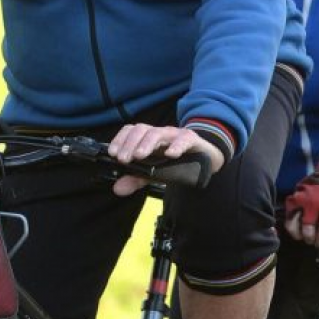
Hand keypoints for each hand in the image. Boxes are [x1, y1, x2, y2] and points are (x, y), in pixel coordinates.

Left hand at [107, 123, 224, 196]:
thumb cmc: (176, 162)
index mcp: (148, 139)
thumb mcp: (153, 172)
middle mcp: (159, 134)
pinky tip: (170, 154)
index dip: (120, 139)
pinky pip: (183, 139)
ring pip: (158, 132)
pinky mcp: (191, 140)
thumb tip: (117, 188)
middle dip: (130, 143)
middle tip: (123, 159)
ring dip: (147, 143)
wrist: (205, 158)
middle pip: (141, 130)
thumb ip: (135, 179)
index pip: (131, 131)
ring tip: (140, 155)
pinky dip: (176, 146)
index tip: (112, 153)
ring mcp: (174, 135)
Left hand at [284, 150, 318, 247]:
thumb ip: (296, 203)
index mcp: (301, 199)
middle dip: (309, 238)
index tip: (298, 236)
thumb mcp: (303, 189)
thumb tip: (291, 222)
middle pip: (308, 230)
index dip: (295, 232)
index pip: (292, 222)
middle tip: (311, 241)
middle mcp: (313, 204)